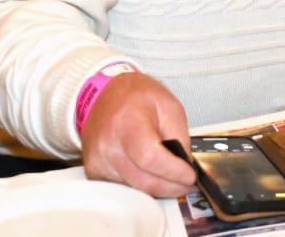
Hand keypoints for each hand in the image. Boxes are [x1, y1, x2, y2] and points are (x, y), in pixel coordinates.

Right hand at [80, 72, 196, 196]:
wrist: (108, 95)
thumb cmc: (137, 98)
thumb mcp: (170, 106)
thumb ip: (180, 137)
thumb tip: (185, 165)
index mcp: (127, 123)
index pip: (150, 158)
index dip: (173, 172)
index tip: (189, 176)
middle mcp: (108, 145)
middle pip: (143, 180)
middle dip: (171, 186)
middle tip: (186, 182)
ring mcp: (98, 161)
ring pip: (135, 188)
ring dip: (157, 188)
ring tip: (171, 176)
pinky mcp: (94, 172)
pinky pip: (123, 188)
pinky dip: (141, 186)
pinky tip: (151, 174)